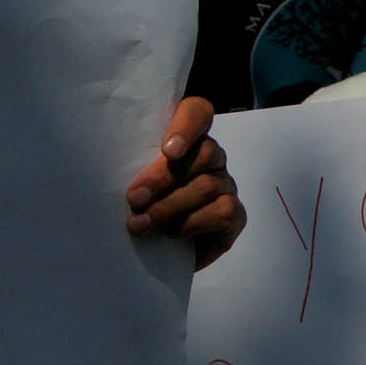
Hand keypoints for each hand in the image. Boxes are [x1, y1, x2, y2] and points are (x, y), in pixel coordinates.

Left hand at [125, 97, 245, 269]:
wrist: (155, 252)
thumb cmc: (140, 207)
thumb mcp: (133, 183)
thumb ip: (134, 170)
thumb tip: (131, 187)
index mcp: (185, 140)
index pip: (198, 112)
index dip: (187, 126)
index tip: (168, 151)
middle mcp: (212, 158)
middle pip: (205, 152)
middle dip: (164, 178)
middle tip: (134, 199)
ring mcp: (226, 185)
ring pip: (208, 185)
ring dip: (169, 207)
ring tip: (141, 225)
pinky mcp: (234, 215)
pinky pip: (222, 211)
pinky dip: (192, 224)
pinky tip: (172, 233)